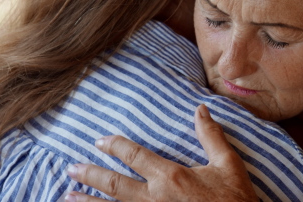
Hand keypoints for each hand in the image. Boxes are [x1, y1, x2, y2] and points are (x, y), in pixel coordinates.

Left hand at [65, 104, 256, 201]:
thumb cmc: (234, 198)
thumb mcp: (227, 164)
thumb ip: (211, 136)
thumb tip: (200, 109)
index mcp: (171, 176)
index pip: (135, 156)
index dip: (115, 146)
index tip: (100, 141)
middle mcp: (155, 198)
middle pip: (115, 184)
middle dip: (91, 174)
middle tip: (72, 168)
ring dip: (88, 201)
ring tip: (68, 195)